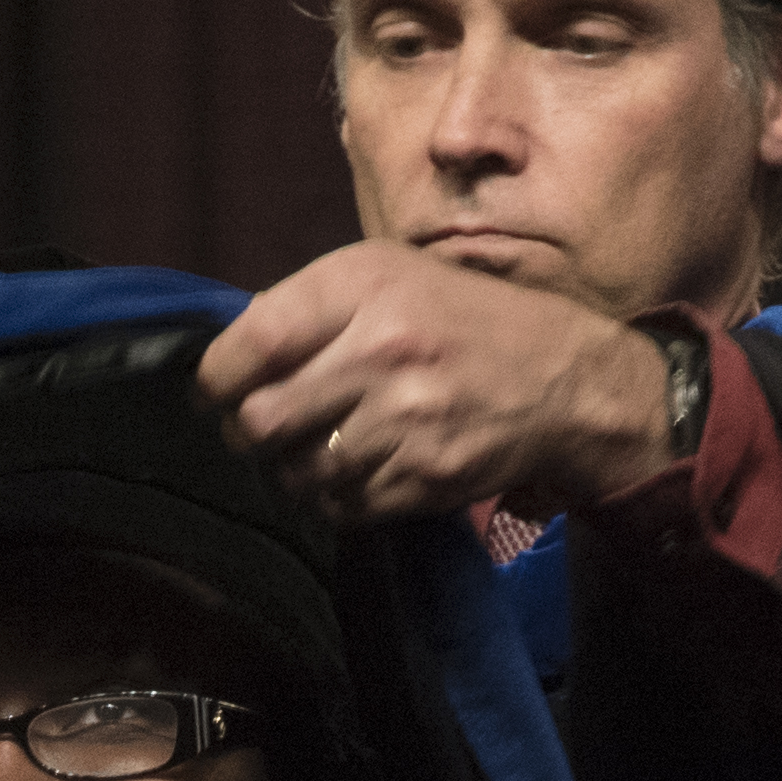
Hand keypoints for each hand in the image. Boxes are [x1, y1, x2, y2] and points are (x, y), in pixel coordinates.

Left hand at [199, 239, 678, 521]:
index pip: (252, 343)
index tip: (216, 391)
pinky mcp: (426, 474)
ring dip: (291, 469)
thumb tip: (230, 353)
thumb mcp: (391, 276)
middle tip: (256, 430)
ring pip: (297, 471)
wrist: (565, 377)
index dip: (217, 379)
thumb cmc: (463, 320)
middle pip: (261, 419)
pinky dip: (335, 496)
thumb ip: (312, 306)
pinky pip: (342, 505)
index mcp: (364, 285)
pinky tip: (355, 471)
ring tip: (313, 449)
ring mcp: (407, 417)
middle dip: (246, 433)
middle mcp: (382, 347)